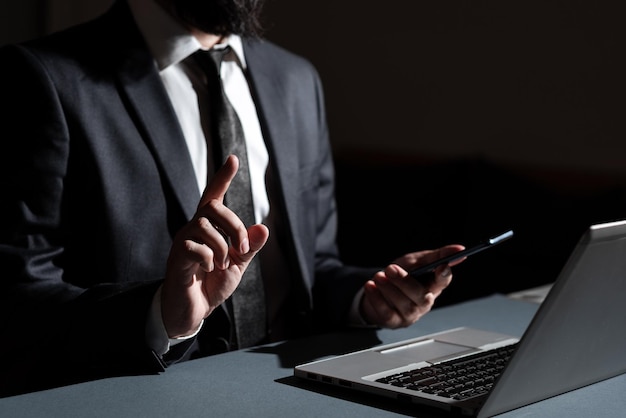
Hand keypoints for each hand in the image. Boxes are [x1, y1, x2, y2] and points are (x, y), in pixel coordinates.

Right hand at [161, 155, 268, 337]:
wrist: (193, 311)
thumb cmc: (212, 284)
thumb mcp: (238, 265)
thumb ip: (249, 247)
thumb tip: (263, 228)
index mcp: (209, 228)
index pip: (214, 196)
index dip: (223, 177)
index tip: (233, 158)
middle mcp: (193, 229)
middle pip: (212, 207)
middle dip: (233, 225)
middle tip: (241, 248)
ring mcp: (182, 242)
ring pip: (204, 227)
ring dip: (222, 247)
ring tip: (223, 265)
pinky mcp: (176, 258)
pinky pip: (193, 246)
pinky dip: (208, 258)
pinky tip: (208, 269)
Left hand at [360, 245, 464, 328]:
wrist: (379, 289)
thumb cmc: (401, 275)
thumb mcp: (415, 261)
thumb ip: (435, 256)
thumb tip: (458, 249)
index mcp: (433, 286)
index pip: (443, 282)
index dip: (444, 276)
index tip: (442, 266)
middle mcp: (424, 302)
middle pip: (421, 296)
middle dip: (405, 281)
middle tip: (391, 268)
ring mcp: (410, 314)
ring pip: (404, 305)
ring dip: (389, 289)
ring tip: (378, 276)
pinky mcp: (394, 321)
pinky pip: (387, 312)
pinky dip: (377, 298)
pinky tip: (370, 286)